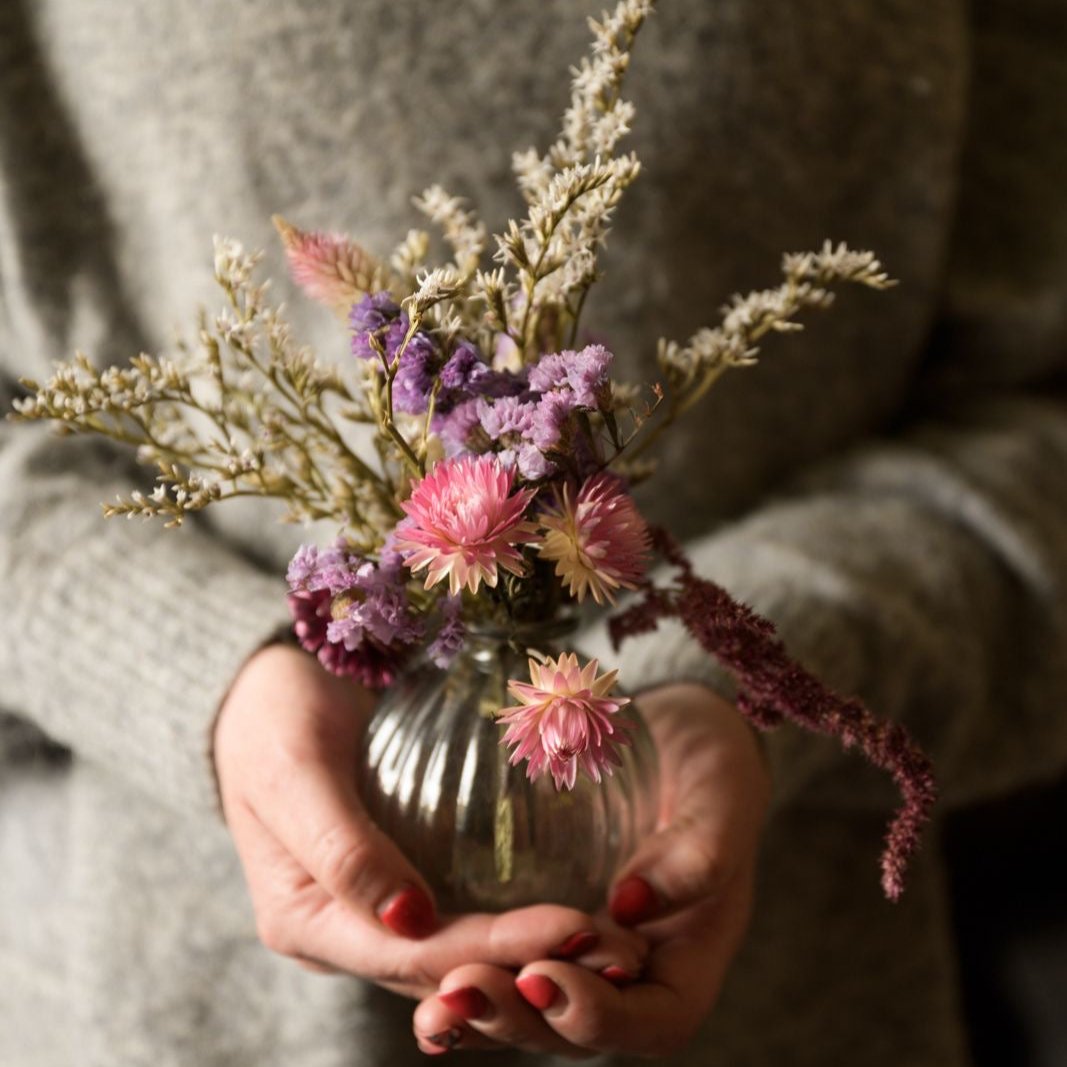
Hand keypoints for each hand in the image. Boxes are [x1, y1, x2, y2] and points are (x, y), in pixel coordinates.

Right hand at [213, 643, 646, 999]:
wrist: (268, 686)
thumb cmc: (271, 719)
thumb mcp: (294, 771)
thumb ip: (341, 847)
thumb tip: (411, 922)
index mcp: (307, 921)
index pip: (413, 953)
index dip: (494, 949)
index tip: (572, 926)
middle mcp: (345, 930)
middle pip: (447, 962)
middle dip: (529, 960)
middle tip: (616, 943)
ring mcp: (377, 904)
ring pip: (461, 943)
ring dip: (532, 946)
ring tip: (613, 934)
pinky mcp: (405, 870)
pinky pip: (465, 900)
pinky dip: (515, 904)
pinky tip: (576, 892)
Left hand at [412, 682, 770, 1054]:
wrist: (676, 739)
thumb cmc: (711, 764)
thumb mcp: (721, 793)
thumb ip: (698, 850)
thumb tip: (630, 906)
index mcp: (688, 958)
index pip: (653, 1020)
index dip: (598, 1016)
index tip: (542, 977)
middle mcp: (635, 971)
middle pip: (578, 1027)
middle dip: (518, 1018)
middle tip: (462, 989)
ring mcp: (586, 952)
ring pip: (533, 1003)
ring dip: (483, 1007)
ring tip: (434, 995)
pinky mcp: (544, 922)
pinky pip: (506, 958)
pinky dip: (464, 968)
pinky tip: (418, 959)